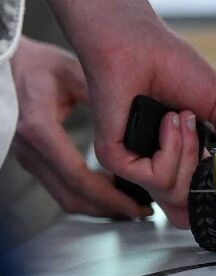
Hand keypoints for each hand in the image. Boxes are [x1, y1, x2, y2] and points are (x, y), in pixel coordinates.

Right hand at [10, 38, 150, 218]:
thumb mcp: (71, 73)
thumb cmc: (33, 65)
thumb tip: (139, 114)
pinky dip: (87, 194)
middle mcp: (30, 149)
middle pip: (72, 195)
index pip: (78, 176)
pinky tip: (110, 190)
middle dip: (109, 208)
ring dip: (99, 206)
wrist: (2, 66)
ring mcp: (28, 157)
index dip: (111, 196)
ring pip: (65, 197)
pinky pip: (60, 187)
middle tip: (141, 210)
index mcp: (40, 129)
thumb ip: (102, 95)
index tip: (138, 204)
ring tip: (131, 204)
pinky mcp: (31, 159)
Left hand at [78, 2, 215, 227]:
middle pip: (187, 208)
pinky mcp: (116, 157)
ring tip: (183, 118)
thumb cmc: (173, 65)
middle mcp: (158, 163)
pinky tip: (168, 120)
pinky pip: (156, 177)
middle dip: (207, 183)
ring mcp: (136, 162)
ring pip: (174, 194)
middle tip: (210, 150)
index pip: (199, 199)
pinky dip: (172, 150)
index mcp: (181, 155)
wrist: (139, 45)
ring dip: (190, 154)